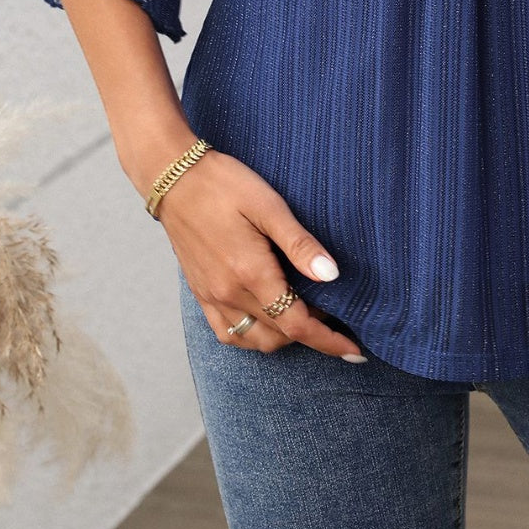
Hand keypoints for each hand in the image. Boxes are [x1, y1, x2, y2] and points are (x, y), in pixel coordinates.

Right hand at [156, 147, 366, 361]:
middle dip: (312, 336)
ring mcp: (211, 296)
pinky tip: (267, 319)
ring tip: (304, 317)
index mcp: (250, 273)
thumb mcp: (269, 206)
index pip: (296, 324)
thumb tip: (332, 276)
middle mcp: (228, 293)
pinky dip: (252, 336)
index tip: (354, 350)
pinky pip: (228, 333)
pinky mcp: (200, 293)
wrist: (174, 178)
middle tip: (334, 315)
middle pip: (279, 336)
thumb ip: (300, 245)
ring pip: (253, 340)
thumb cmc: (225, 185)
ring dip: (283, 337)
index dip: (329, 341)